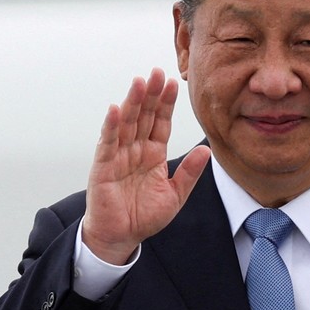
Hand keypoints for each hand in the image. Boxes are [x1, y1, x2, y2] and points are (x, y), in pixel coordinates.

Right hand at [82, 68, 210, 263]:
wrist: (120, 237)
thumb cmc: (144, 216)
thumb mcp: (175, 195)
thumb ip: (189, 173)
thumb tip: (207, 151)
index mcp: (153, 154)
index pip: (161, 122)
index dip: (166, 103)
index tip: (174, 83)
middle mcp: (135, 150)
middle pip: (144, 116)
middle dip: (151, 94)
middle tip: (158, 72)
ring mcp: (118, 156)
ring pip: (127, 123)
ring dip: (132, 102)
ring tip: (140, 82)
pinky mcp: (103, 167)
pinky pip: (107, 143)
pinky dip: (111, 126)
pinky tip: (116, 109)